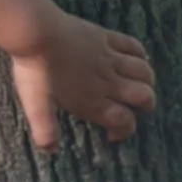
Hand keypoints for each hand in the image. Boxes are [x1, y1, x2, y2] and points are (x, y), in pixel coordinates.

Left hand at [7, 8, 156, 150]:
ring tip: (138, 86)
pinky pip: (133, 45)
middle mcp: (108, 81)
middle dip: (145, 106)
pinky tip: (137, 57)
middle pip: (144, 96)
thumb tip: (49, 151)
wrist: (35, 31)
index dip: (124, 131)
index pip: (124, 121)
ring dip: (147, 81)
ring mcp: (109, 57)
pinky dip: (140, 53)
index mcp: (93, 101)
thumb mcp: (35, 105)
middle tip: (132, 108)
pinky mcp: (105, 37)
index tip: (112, 134)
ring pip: (144, 71)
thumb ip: (45, 129)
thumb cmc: (35, 69)